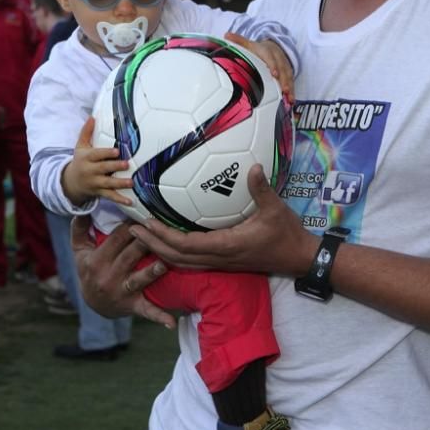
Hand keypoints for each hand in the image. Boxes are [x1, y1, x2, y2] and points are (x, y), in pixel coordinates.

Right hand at [61, 116, 133, 205]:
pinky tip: (130, 201)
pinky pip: (110, 196)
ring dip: (120, 183)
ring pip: (108, 184)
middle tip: (127, 164)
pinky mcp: (99, 193)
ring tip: (131, 183)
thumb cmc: (80, 161)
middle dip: (115, 166)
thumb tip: (92, 116)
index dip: (106, 153)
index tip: (117, 151)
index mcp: (86, 158)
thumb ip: (86, 132)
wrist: (70, 183)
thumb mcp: (80, 147)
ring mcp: (95, 183)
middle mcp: (90, 171)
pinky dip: (120, 200)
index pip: (97, 155)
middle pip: (103, 169)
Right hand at [70, 216, 174, 326]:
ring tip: (164, 264)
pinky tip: (171, 322)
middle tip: (161, 228)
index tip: (145, 212)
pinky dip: (159, 317)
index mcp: (97, 260)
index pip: (117, 238)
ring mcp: (122, 291)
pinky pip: (146, 311)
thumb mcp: (80, 250)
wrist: (92, 304)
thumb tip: (82, 209)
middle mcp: (109, 276)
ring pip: (139, 279)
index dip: (131, 224)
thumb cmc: (89, 270)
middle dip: (145, 241)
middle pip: (130, 254)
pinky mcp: (132, 306)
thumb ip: (79, 229)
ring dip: (152, 272)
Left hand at [129, 164, 316, 275]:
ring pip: (182, 262)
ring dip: (160, 251)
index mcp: (227, 246)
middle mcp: (219, 258)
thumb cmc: (286, 234)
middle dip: (152, 245)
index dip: (164, 236)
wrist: (298, 258)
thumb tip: (253, 167)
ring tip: (142, 237)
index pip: (186, 246)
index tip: (146, 223)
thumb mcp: (276, 209)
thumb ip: (262, 189)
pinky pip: (192, 262)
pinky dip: (175, 254)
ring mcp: (221, 262)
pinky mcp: (224, 262)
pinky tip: (167, 243)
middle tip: (131, 230)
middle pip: (176, 257)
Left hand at [225, 32, 294, 97]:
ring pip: (289, 77)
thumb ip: (239, 41)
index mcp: (268, 52)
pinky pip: (291, 82)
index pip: (271, 59)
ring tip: (289, 98)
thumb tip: (226, 35)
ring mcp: (284, 67)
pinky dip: (292, 92)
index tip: (274, 73)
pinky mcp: (288, 73)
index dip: (273, 66)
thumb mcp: (250, 44)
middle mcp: (278, 59)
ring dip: (290, 88)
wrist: (274, 47)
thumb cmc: (259, 49)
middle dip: (284, 80)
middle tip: (284, 90)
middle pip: (283, 70)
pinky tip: (291, 101)